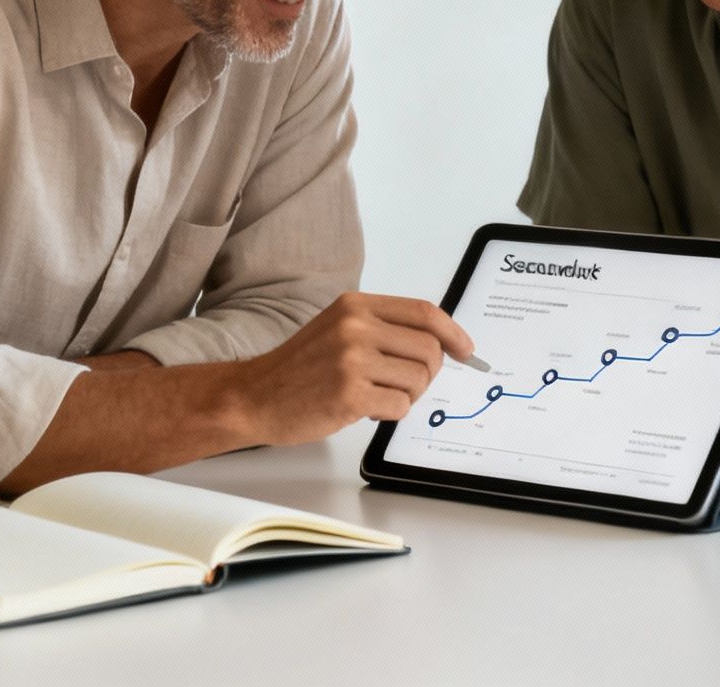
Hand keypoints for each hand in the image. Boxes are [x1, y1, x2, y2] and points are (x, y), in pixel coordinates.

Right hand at [237, 292, 473, 445]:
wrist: (254, 396)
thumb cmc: (298, 368)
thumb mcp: (338, 328)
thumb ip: (382, 328)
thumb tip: (439, 342)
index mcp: (355, 306)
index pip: (424, 313)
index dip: (453, 333)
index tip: (465, 350)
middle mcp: (355, 328)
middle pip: (429, 350)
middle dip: (427, 374)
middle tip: (404, 384)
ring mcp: (352, 361)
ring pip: (418, 380)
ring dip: (406, 396)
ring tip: (376, 395)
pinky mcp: (350, 394)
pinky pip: (400, 406)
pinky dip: (390, 412)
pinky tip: (365, 408)